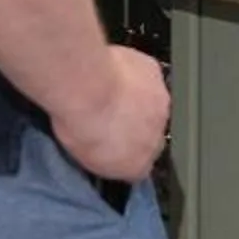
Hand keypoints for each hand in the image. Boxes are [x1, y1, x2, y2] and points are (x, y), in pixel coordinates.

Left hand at [51, 46, 169, 184]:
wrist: (88, 87)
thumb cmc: (78, 123)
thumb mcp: (81, 154)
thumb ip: (101, 156)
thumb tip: (99, 149)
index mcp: (136, 166)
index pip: (138, 167)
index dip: (123, 152)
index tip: (109, 143)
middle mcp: (155, 140)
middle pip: (149, 136)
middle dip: (134, 127)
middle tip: (108, 116)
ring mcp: (160, 106)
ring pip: (151, 105)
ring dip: (137, 101)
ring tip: (109, 91)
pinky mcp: (155, 75)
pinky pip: (147, 76)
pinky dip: (135, 75)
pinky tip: (115, 72)